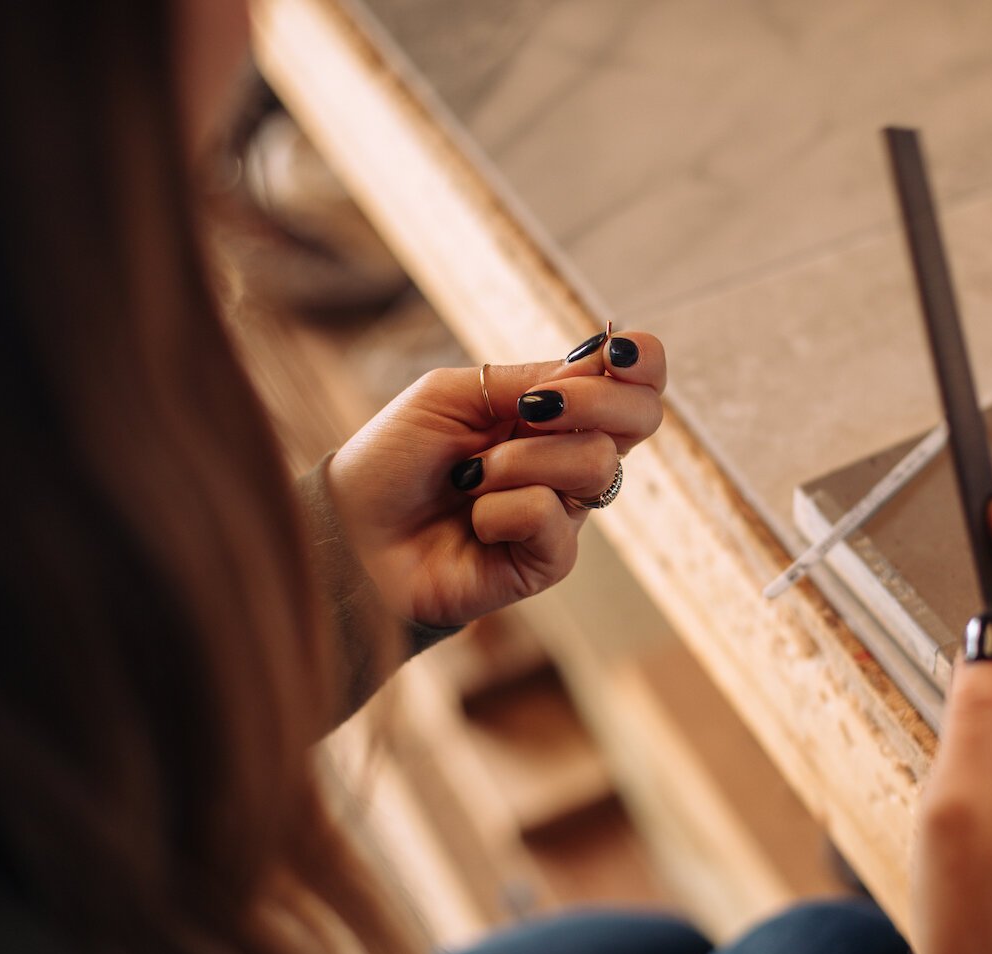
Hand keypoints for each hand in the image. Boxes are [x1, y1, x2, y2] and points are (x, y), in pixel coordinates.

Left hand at [325, 331, 665, 626]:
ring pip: (594, 466)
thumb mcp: (454, 395)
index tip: (614, 353)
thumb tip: (597, 364)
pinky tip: (472, 522)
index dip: (641, 361)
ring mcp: (564, 512)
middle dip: (593, 402)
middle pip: (641, 419)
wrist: (350, 532)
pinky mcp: (547, 561)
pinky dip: (501, 510)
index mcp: (555, 412)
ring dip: (520, 462)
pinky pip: (551, 518)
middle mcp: (569, 460)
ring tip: (469, 477)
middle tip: (530, 410)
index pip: (632, 383)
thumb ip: (527, 379)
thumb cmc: (394, 459)